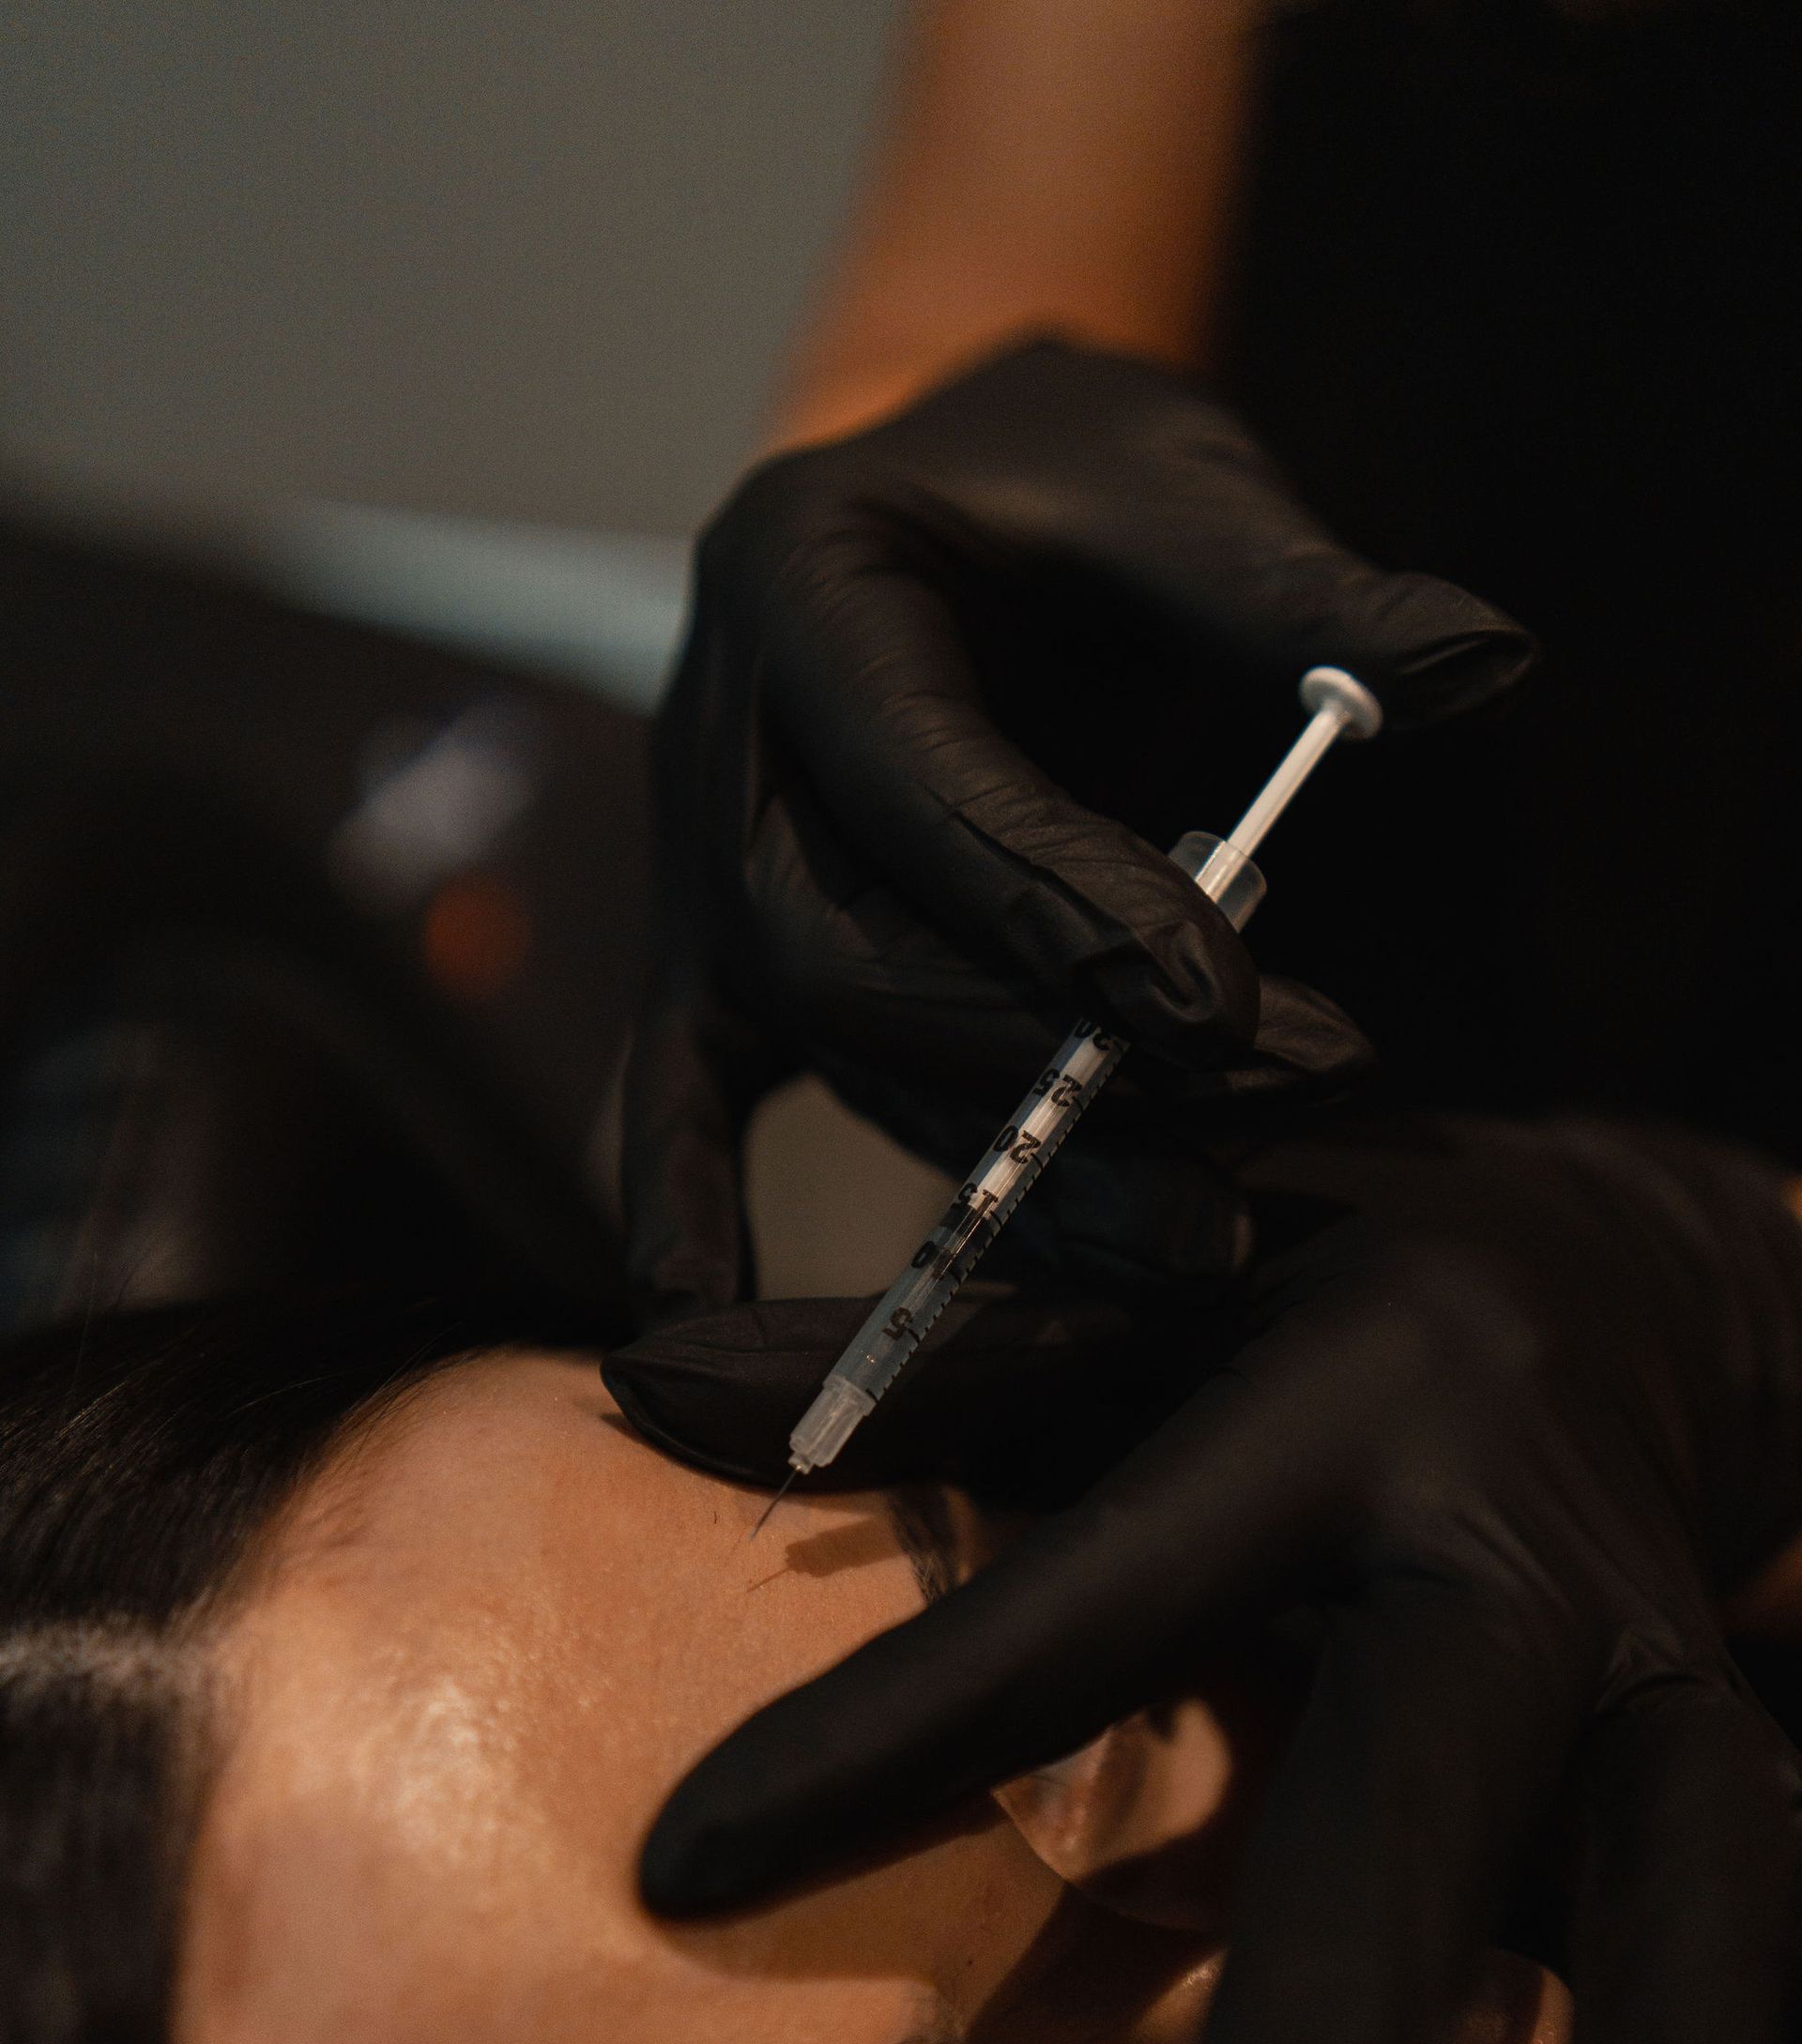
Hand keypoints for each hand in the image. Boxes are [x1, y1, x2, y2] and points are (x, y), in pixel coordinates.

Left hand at [618, 1116, 1801, 2043]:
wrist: (1641, 1281)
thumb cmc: (1328, 1286)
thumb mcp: (1168, 1272)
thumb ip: (959, 1358)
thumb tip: (647, 1392)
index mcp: (1330, 1398)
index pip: (1089, 1588)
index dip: (897, 1729)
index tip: (688, 1873)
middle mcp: (1502, 1543)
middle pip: (1440, 1745)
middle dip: (1363, 1960)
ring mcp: (1653, 1664)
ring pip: (1693, 1846)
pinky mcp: (1725, 1758)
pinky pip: (1728, 1912)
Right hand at [626, 339, 1532, 1321]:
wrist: (974, 508)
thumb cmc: (1076, 484)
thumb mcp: (1187, 489)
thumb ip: (1307, 593)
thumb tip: (1487, 657)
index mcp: (799, 576)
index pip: (918, 772)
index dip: (1056, 901)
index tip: (1226, 1004)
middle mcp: (716, 738)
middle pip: (839, 952)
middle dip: (1045, 1055)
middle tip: (1269, 1096)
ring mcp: (699, 866)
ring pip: (831, 1052)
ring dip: (1006, 1162)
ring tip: (1202, 1238)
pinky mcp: (715, 959)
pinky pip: (674, 1093)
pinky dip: (691, 1208)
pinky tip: (708, 1332)